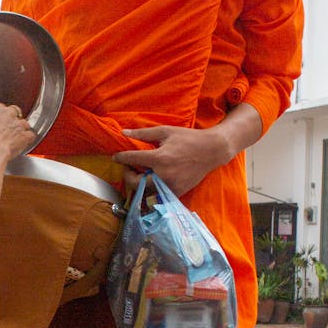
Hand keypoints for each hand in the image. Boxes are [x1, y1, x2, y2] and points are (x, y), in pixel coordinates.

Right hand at [0, 102, 34, 185]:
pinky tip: (21, 147)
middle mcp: (6, 111)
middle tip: (7, 134)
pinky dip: (28, 141)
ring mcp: (18, 122)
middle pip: (14, 112)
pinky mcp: (26, 133)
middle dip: (12, 122)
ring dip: (20, 133)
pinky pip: (31, 135)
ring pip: (24, 124)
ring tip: (13, 143)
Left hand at [115, 105, 263, 196]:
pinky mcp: (176, 192)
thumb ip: (143, 133)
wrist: (211, 151)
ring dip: (138, 184)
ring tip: (140, 173)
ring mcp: (170, 186)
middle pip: (135, 183)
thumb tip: (123, 133)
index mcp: (160, 158)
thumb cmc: (187, 138)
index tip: (115, 157)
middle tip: (129, 168)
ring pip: (145, 192)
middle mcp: (164, 175)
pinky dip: (151, 189)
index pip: (133, 160)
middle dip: (127, 176)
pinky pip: (157, 196)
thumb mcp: (165, 132)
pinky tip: (152, 179)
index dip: (120, 158)